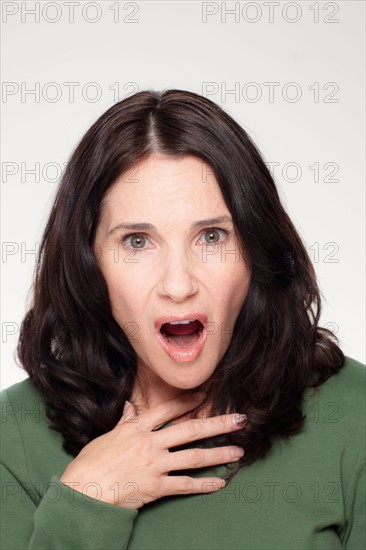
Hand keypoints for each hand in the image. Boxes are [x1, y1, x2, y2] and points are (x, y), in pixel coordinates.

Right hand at [59, 392, 245, 508]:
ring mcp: (156, 465)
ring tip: (238, 451)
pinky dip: (204, 485)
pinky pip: (185, 485)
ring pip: (194, 457)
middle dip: (217, 424)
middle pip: (190, 430)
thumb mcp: (108, 436)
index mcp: (138, 428)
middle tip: (239, 420)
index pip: (167, 410)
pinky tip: (220, 482)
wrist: (83, 489)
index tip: (204, 395)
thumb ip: (124, 421)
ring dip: (218, 454)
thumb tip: (129, 406)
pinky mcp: (157, 486)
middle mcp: (151, 443)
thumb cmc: (91, 462)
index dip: (187, 401)